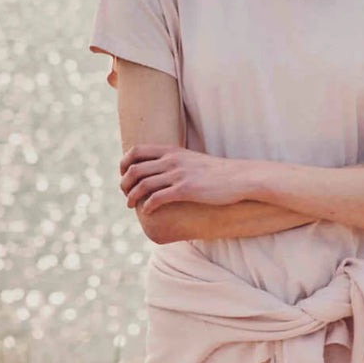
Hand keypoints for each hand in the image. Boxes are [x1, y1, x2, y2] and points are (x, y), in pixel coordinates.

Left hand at [119, 144, 248, 212]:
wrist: (239, 178)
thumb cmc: (216, 172)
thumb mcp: (192, 160)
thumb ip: (175, 161)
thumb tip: (160, 172)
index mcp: (171, 151)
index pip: (135, 151)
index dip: (124, 164)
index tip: (124, 176)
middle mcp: (172, 160)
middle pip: (134, 169)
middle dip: (124, 184)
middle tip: (126, 195)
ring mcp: (178, 175)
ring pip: (143, 185)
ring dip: (132, 197)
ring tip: (130, 206)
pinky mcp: (186, 190)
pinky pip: (157, 198)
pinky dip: (148, 206)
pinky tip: (148, 212)